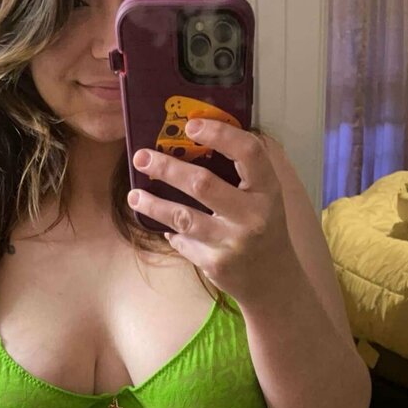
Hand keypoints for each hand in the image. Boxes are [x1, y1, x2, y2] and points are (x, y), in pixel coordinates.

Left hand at [128, 119, 297, 306]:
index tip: (190, 125)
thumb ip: (241, 173)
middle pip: (202, 184)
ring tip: (134, 195)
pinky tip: (164, 227)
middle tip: (141, 157)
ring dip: (154, 204)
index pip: (247, 152)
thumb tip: (194, 143)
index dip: (219, 134)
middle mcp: (252, 215)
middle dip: (167, 168)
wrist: (274, 281)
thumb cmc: (265, 229)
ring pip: (183, 217)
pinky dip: (172, 233)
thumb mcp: (265, 198)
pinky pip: (184, 242)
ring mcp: (232, 242)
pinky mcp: (216, 264)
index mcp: (267, 190)